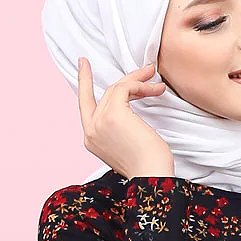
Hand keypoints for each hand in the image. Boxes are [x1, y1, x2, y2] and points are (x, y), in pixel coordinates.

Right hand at [76, 57, 174, 179]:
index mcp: (92, 139)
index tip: (84, 63)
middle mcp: (91, 130)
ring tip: (157, 82)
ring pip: (116, 89)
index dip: (84, 82)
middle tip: (147, 72)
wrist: (153, 177)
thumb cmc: (149, 166)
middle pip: (106, 94)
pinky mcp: (113, 115)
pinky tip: (155, 89)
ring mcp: (99, 122)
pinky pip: (125, 89)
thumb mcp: (128, 145)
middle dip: (128, 82)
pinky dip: (140, 86)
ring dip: (138, 82)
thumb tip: (131, 111)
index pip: (85, 105)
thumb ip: (120, 128)